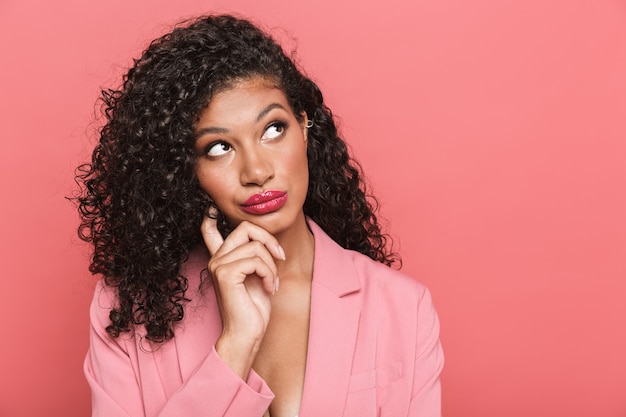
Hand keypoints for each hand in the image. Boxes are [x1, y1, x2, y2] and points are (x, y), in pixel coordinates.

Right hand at [200, 215, 284, 378]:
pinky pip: (256, 260)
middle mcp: (216, 259)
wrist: (246, 334)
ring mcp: (218, 265)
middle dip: (269, 240)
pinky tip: (269, 287)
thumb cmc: (253, 308)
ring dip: (272, 265)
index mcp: (221, 258)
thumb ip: (254, 257)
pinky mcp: (226, 274)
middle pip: (245, 228)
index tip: (211, 208)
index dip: (211, 216)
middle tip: (280, 258)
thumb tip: (263, 240)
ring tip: (272, 283)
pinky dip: (269, 273)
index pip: (209, 229)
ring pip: (256, 247)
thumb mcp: (257, 276)